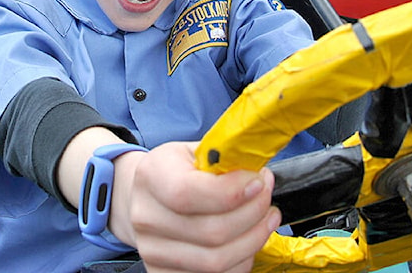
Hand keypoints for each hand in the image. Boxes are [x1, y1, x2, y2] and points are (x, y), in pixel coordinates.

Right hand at [113, 142, 279, 272]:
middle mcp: (145, 217)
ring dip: (253, 239)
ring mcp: (152, 251)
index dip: (232, 192)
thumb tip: (259, 177)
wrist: (146, 197)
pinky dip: (241, 260)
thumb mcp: (194, 152)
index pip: (188, 193)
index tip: (258, 181)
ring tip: (265, 217)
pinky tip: (247, 238)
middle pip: (211, 232)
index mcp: (151, 177)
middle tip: (266, 195)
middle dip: (253, 213)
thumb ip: (224, 160)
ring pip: (217, 260)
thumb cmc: (176, 171)